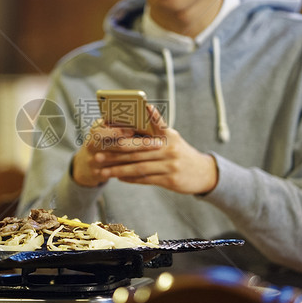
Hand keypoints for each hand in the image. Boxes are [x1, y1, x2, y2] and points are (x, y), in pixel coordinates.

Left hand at [72, 104, 218, 194]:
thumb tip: (127, 131)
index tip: (113, 122)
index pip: (148, 127)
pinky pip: (146, 179)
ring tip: (102, 171)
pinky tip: (118, 178)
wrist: (203, 173)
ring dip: (118, 170)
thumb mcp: (172, 139)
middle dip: (115, 153)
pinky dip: (130, 178)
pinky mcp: (170, 180)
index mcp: (168, 135)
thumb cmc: (181, 152)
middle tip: (98, 154)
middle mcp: (169, 148)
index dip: (129, 126)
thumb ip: (154, 133)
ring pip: (138, 167)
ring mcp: (170, 165)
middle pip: (137, 150)